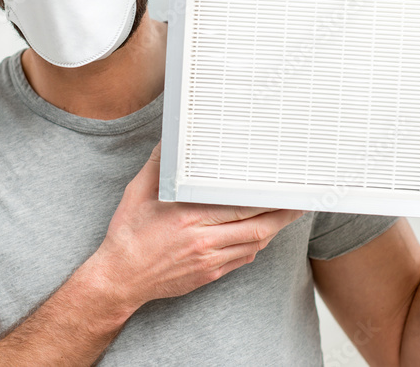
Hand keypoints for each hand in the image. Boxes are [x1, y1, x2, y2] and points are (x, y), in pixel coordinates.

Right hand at [93, 140, 304, 313]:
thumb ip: (158, 166)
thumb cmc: (127, 234)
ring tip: (286, 216)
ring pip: (254, 245)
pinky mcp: (209, 274)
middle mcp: (203, 240)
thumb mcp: (137, 193)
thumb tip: (169, 142)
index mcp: (189, 217)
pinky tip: (260, 235)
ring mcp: (209, 260)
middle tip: (299, 202)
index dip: (266, 199)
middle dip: (282, 214)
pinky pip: (242, 259)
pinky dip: (255, 245)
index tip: (280, 187)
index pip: (240, 206)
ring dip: (273, 230)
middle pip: (257, 227)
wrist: (120, 278)